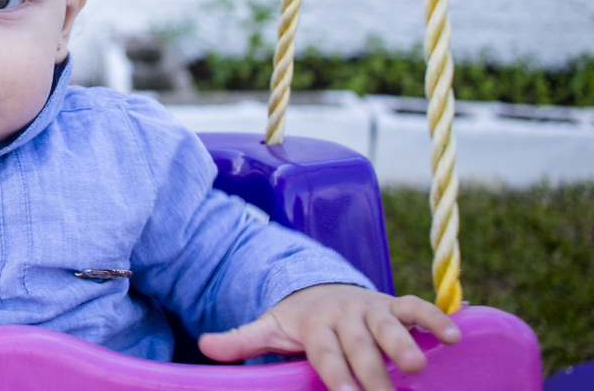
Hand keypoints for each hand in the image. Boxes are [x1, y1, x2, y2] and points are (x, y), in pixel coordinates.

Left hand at [197, 284, 460, 390]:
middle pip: (359, 347)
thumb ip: (241, 339)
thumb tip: (204, 346)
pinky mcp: (394, 305)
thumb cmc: (298, 320)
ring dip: (404, 343)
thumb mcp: (269, 327)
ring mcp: (372, 309)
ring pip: (390, 325)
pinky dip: (436, 319)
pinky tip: (454, 336)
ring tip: (416, 366)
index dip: (335, 374)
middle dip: (371, 372)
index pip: (325, 354)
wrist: (320, 285)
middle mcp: (345, 315)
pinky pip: (417, 308)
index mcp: (314, 325)